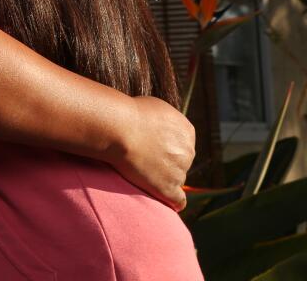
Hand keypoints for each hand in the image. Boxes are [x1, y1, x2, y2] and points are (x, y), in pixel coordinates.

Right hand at [109, 96, 194, 210]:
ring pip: (176, 178)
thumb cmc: (130, 113)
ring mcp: (179, 171)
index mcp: (186, 131)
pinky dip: (172, 201)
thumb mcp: (155, 108)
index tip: (149, 146)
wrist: (120, 128)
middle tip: (141, 159)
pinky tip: (164, 199)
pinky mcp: (167, 188)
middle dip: (165, 161)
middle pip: (180, 161)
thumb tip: (162, 126)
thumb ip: (165, 121)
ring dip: (162, 177)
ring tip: (140, 172)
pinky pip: (178, 200)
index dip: (165, 146)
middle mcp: (188, 152)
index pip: (181, 143)